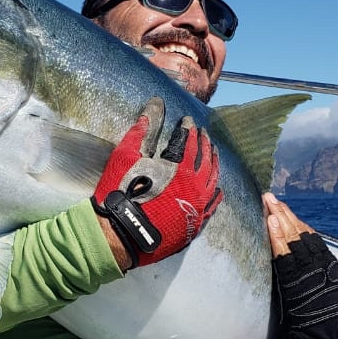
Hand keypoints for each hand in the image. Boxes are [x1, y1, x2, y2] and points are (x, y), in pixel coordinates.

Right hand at [92, 97, 222, 269]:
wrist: (121, 234)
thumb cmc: (120, 194)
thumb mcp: (125, 156)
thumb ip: (142, 130)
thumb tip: (155, 104)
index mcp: (179, 168)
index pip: (187, 141)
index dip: (187, 128)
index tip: (187, 120)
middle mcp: (195, 186)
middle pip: (205, 159)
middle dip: (204, 143)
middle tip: (204, 134)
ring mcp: (197, 206)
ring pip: (213, 181)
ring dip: (213, 165)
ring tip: (214, 154)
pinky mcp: (194, 224)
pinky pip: (212, 205)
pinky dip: (216, 194)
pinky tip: (217, 189)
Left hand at [264, 193, 337, 338]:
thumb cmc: (312, 318)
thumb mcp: (310, 289)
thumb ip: (302, 270)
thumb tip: (284, 252)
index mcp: (327, 266)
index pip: (309, 236)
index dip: (294, 220)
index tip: (281, 207)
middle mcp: (322, 267)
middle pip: (301, 233)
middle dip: (285, 214)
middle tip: (270, 198)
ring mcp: (311, 274)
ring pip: (295, 241)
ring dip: (281, 220)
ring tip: (270, 205)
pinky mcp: (299, 282)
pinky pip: (287, 256)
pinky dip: (279, 239)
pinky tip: (271, 225)